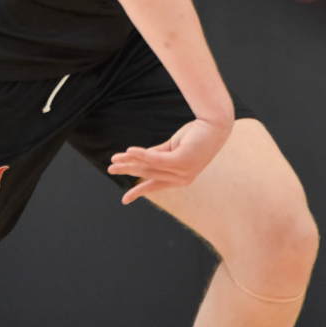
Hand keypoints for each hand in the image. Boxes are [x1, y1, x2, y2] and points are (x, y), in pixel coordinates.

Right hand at [108, 115, 232, 202]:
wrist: (215, 126)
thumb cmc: (196, 136)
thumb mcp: (173, 148)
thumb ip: (156, 155)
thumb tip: (136, 157)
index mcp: (180, 179)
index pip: (155, 186)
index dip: (139, 191)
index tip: (124, 200)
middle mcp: (181, 179)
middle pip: (148, 174)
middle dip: (127, 171)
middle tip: (110, 169)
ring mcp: (182, 172)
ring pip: (149, 167)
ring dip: (129, 162)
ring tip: (114, 160)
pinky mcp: (181, 161)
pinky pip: (156, 159)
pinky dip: (141, 155)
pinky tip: (129, 151)